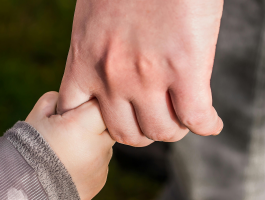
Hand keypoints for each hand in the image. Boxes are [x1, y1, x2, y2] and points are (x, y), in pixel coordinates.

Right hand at [25, 92, 114, 199]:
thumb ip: (55, 100)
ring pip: (105, 142)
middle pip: (108, 123)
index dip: (89, 102)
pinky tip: (70, 162)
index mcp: (82, 126)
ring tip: (68, 148)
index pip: (101, 103)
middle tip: (73, 127)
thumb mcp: (36, 117)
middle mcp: (97, 146)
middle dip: (94, 121)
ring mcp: (101, 164)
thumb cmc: (28, 149)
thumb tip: (67, 97)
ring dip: (93, 140)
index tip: (78, 107)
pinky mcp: (100, 179)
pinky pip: (101, 160)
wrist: (25, 189)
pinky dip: (90, 158)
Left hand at [58, 0, 223, 145]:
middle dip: (141, 131)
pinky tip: (210, 121)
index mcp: (84, 61)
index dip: (94, 125)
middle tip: (154, 118)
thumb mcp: (91, 22)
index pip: (75, 116)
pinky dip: (206, 125)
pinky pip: (196, 118)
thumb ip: (95, 53)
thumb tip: (109, 77)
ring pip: (160, 132)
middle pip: (124, 133)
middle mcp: (111, 76)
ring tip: (181, 117)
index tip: (111, 118)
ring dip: (173, 129)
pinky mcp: (184, 67)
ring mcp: (146, 75)